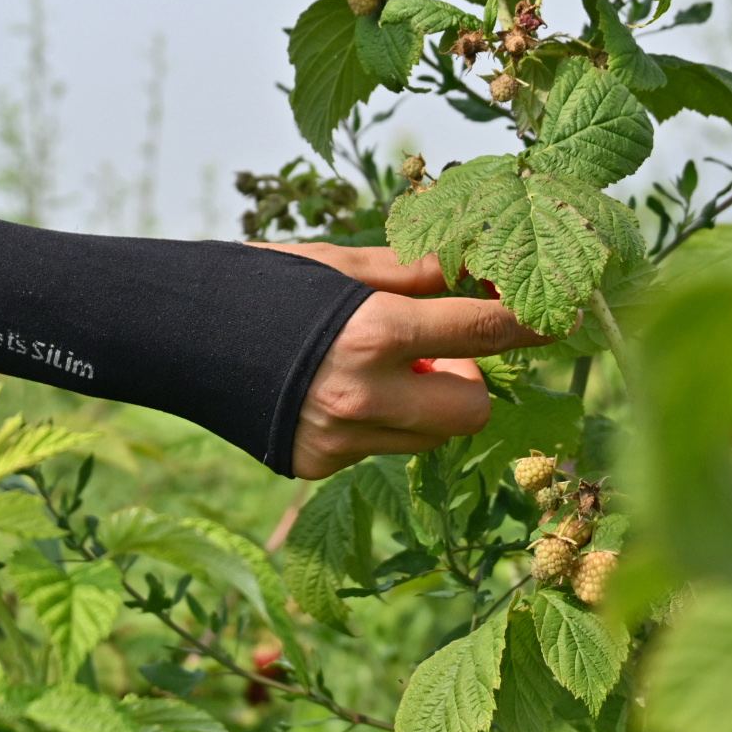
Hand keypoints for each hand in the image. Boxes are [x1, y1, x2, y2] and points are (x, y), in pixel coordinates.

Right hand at [258, 243, 546, 477]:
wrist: (169, 335)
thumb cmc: (259, 284)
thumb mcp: (341, 267)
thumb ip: (418, 274)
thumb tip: (484, 265)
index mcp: (376, 333)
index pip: (484, 332)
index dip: (529, 322)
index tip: (562, 317)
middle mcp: (364, 397)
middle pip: (472, 411)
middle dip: (467, 382)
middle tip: (433, 353)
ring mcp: (340, 441)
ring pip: (429, 436)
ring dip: (421, 404)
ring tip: (372, 367)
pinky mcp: (318, 465)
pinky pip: (379, 447)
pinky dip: (373, 422)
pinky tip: (329, 390)